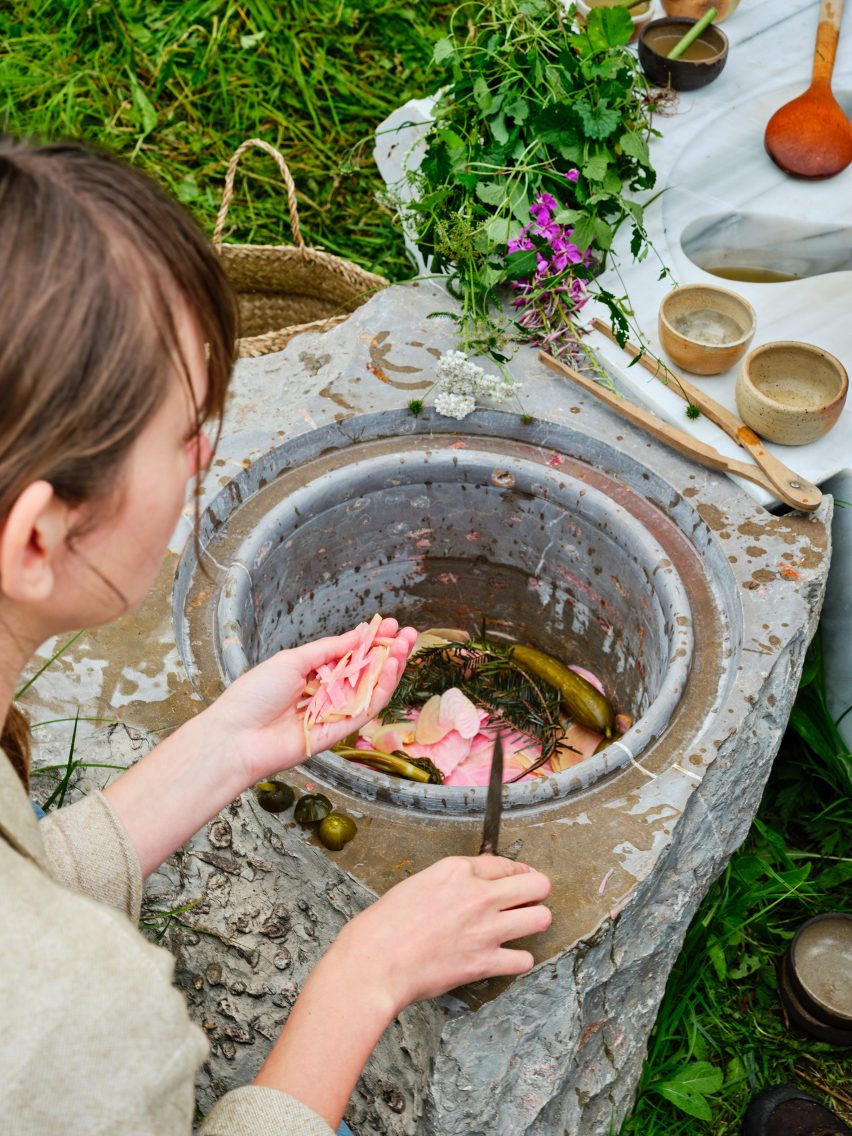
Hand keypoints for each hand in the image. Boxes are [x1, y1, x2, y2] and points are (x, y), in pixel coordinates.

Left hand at [202, 617, 416, 790]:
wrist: (237, 736)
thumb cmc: (255, 695)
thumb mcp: (292, 660)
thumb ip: (328, 650)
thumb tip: (357, 634)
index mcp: (311, 673)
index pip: (349, 655)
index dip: (370, 640)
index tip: (389, 625)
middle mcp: (325, 693)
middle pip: (365, 671)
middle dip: (387, 652)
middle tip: (409, 633)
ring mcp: (333, 712)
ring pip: (370, 689)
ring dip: (390, 668)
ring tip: (405, 647)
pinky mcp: (339, 731)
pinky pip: (365, 709)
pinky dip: (381, 690)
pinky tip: (391, 668)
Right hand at [332, 855, 551, 1014]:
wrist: (375, 962)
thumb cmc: (384, 925)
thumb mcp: (418, 884)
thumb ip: (450, 882)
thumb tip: (469, 887)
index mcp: (457, 870)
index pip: (505, 864)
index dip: (518, 872)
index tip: (522, 878)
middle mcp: (478, 895)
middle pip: (536, 884)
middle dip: (538, 890)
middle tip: (533, 898)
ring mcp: (486, 929)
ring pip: (541, 918)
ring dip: (536, 921)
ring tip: (526, 925)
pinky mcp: (485, 962)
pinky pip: (523, 959)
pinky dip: (519, 960)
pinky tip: (509, 958)